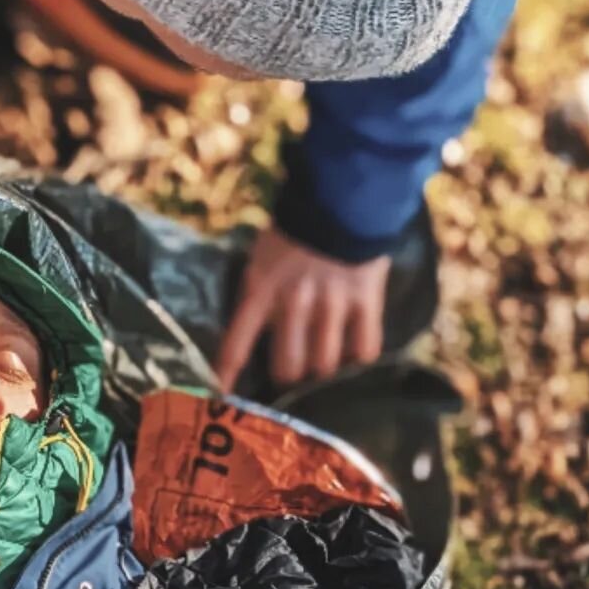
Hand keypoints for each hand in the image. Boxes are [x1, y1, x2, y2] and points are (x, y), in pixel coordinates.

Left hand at [217, 228, 389, 391]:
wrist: (344, 192)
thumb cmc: (299, 225)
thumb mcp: (266, 254)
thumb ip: (262, 290)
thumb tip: (259, 331)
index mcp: (262, 288)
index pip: (238, 342)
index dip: (229, 373)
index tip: (223, 396)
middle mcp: (294, 302)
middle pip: (289, 368)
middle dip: (291, 376)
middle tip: (296, 373)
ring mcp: (331, 304)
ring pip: (325, 365)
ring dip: (325, 370)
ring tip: (328, 365)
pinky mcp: (365, 301)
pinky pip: (364, 349)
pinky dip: (360, 358)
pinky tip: (358, 355)